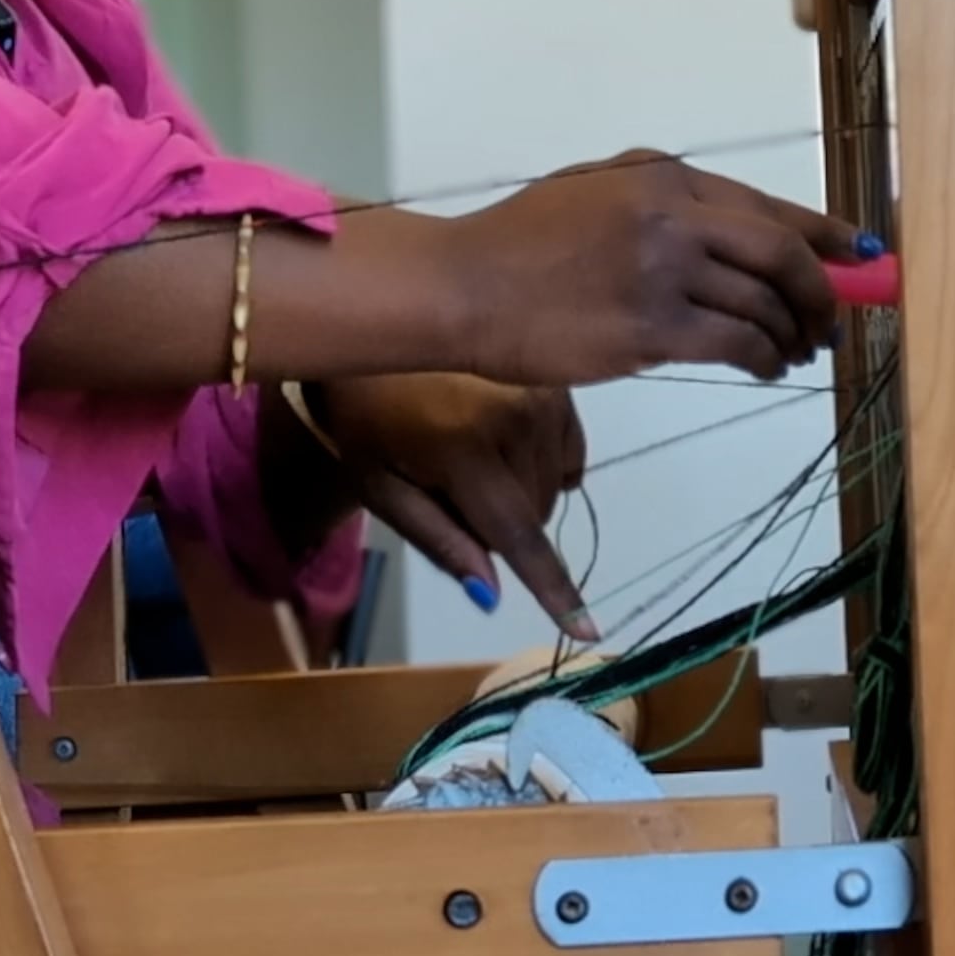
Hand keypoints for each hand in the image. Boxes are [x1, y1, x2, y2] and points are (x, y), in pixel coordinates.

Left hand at [305, 374, 602, 640]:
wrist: (376, 323)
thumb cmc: (365, 413)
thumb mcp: (381, 482)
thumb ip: (438, 538)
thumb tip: (490, 593)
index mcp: (464, 451)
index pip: (518, 535)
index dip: (554, 588)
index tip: (589, 632)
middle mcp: (516, 421)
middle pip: (535, 516)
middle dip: (501, 524)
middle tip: (452, 493)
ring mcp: (542, 394)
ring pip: (557, 486)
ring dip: (525, 493)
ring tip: (474, 458)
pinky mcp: (555, 381)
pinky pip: (573, 449)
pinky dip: (548, 462)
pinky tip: (508, 441)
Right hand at [442, 151, 857, 386]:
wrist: (465, 287)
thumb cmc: (520, 244)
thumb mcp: (593, 192)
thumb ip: (660, 201)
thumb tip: (737, 231)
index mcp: (662, 177)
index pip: (767, 206)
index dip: (825, 234)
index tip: (860, 256)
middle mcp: (673, 215)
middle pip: (782, 254)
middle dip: (820, 293)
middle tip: (828, 322)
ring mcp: (664, 270)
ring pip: (764, 305)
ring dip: (791, 335)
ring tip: (793, 354)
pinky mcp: (651, 328)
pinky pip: (735, 343)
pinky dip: (762, 358)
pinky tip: (763, 368)